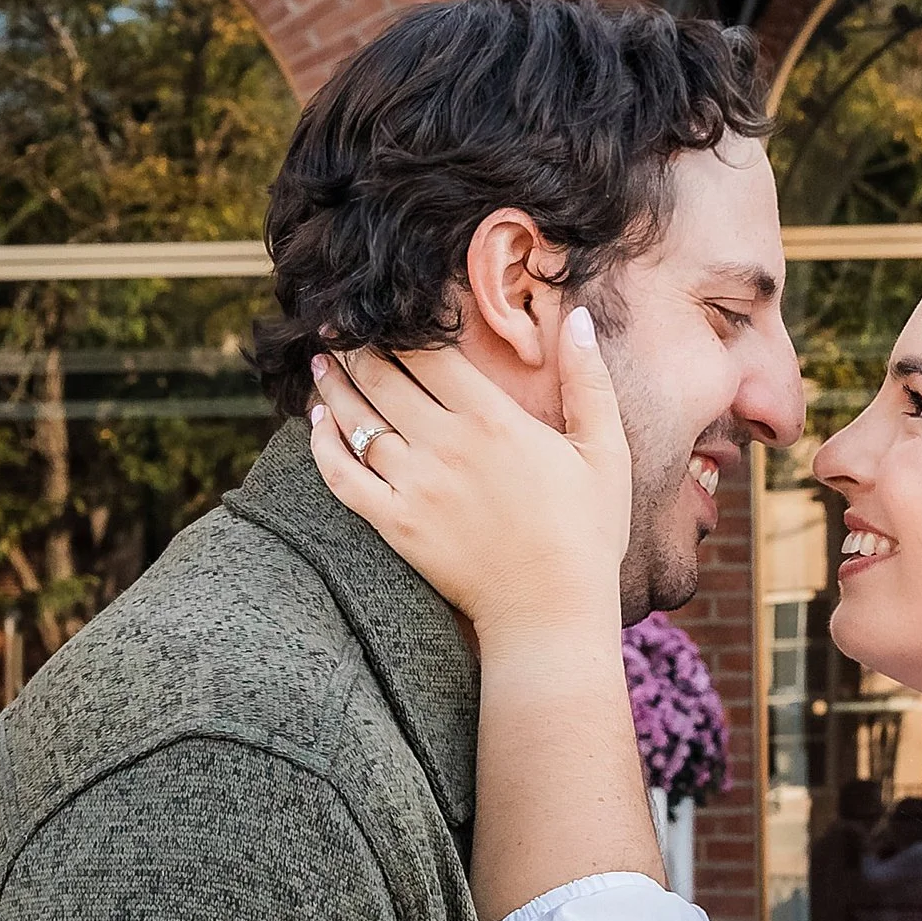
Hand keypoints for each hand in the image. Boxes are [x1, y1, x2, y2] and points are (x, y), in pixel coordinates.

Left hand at [309, 312, 631, 644]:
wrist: (551, 611)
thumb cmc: (587, 533)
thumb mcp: (605, 452)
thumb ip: (590, 383)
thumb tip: (581, 319)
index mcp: (493, 419)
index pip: (428, 353)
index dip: (397, 324)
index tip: (380, 309)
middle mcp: (446, 444)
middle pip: (383, 378)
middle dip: (354, 346)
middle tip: (336, 326)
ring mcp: (415, 485)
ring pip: (357, 420)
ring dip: (333, 385)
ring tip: (321, 363)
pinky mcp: (395, 525)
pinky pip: (342, 476)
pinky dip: (322, 444)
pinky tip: (316, 424)